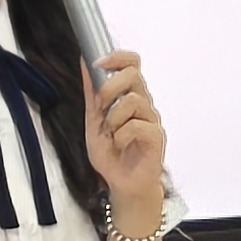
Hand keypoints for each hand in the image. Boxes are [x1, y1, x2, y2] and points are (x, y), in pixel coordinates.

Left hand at [81, 52, 165, 218]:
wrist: (122, 184)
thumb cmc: (112, 154)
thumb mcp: (92, 120)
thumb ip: (91, 93)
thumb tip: (84, 63)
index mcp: (129, 95)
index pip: (132, 63)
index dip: (117, 57)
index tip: (98, 63)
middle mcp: (143, 103)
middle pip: (134, 74)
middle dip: (110, 87)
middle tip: (101, 106)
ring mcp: (151, 119)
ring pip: (133, 100)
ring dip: (114, 118)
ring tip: (112, 133)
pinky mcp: (156, 136)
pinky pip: (137, 125)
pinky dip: (122, 136)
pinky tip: (121, 144)